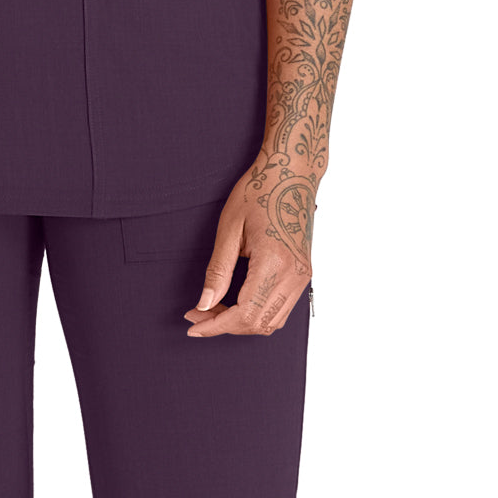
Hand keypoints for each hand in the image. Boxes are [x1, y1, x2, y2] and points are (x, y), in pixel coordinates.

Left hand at [182, 150, 315, 337]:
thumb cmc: (259, 192)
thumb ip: (218, 271)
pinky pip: (282, 309)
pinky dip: (258, 313)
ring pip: (272, 322)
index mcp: (274, 262)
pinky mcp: (304, 273)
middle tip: (197, 313)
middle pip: (258, 324)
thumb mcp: (230, 228)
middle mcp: (294, 275)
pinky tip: (237, 302)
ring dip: (242, 322)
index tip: (193, 325)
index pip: (244, 314)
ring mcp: (303, 276)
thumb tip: (204, 304)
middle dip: (225, 325)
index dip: (215, 325)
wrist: (291, 172)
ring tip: (214, 308)